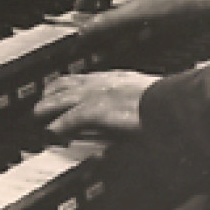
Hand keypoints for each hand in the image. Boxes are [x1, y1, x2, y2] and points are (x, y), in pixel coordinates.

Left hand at [33, 70, 157, 135]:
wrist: (171, 103)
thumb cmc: (165, 102)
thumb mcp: (144, 96)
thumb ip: (130, 100)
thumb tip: (123, 114)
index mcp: (116, 78)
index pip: (85, 77)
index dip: (68, 83)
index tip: (58, 88)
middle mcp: (104, 82)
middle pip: (68, 83)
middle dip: (52, 92)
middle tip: (41, 102)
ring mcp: (99, 94)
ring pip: (63, 97)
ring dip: (48, 107)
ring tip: (37, 115)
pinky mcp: (98, 109)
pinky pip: (71, 117)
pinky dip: (60, 125)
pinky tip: (52, 131)